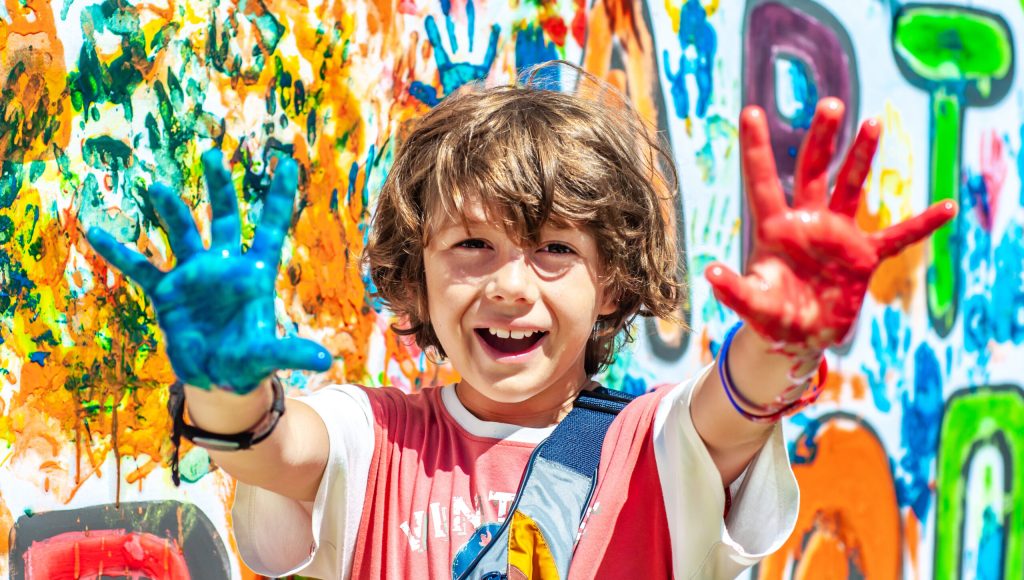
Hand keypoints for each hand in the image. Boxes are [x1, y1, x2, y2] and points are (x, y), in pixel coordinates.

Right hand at [87, 150, 330, 392]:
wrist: (216, 378)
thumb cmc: (248, 361)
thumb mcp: (268, 356)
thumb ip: (292, 352)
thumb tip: (326, 360)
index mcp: (254, 274)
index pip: (270, 228)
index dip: (279, 197)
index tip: (285, 161)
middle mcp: (224, 266)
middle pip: (223, 217)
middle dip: (219, 188)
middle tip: (211, 155)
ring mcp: (194, 275)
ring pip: (182, 233)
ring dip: (170, 211)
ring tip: (156, 187)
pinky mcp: (167, 293)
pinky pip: (140, 268)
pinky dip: (120, 252)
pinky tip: (97, 231)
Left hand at [705, 98, 956, 351]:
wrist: (798, 338)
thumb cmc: (770, 318)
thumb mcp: (754, 305)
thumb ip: (735, 290)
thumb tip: (711, 273)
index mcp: (775, 230)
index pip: (762, 181)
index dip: (756, 148)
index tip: (749, 111)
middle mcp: (806, 223)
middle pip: (813, 171)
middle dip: (821, 138)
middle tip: (830, 104)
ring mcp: (837, 236)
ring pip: (850, 188)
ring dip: (861, 157)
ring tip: (872, 122)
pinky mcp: (863, 257)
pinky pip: (898, 237)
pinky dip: (922, 224)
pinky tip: (947, 207)